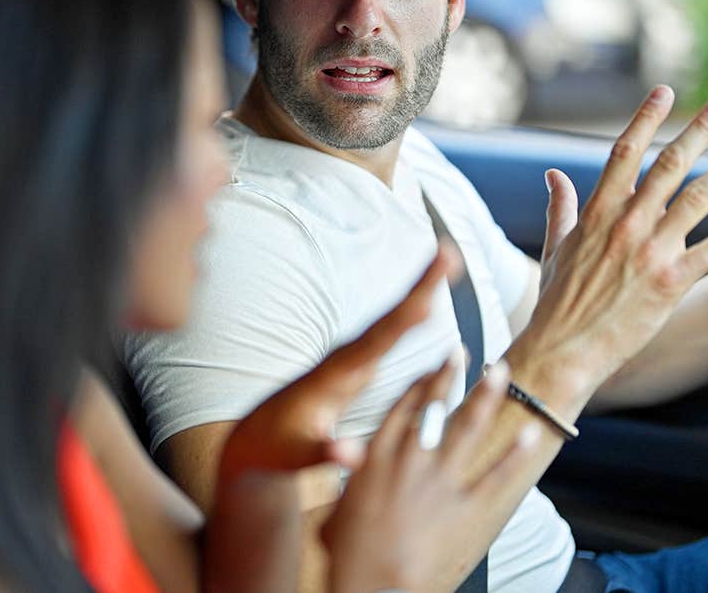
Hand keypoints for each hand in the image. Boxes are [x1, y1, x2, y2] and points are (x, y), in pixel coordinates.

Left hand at [218, 248, 456, 483]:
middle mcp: (345, 358)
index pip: (377, 340)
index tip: (429, 294)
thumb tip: (348, 457)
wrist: (258, 439)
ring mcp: (351, 358)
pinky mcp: (355, 363)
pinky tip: (429, 296)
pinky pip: (389, 331)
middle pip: (389, 317)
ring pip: (390, 318)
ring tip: (447, 259)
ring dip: (418, 289)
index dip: (405, 315)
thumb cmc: (279, 450)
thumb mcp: (299, 457)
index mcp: (336, 376)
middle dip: (418, 286)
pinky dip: (410, 311)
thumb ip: (324, 454)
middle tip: (449, 250)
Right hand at [319, 359, 540, 592]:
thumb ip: (351, 479)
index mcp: (375, 457)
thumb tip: (348, 465)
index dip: (418, 380)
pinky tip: (530, 431)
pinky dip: (515, 452)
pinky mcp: (463, 507)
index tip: (430, 361)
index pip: (401, 406)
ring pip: (467, 428)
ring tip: (502, 370)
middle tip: (462, 350)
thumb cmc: (348, 555)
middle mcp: (409, 460)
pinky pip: (495, 474)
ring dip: (486, 396)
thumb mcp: (339, 506)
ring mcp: (439, 481)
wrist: (373, 586)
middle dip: (449, 374)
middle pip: (433, 405)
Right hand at [515, 86, 707, 404]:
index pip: (625, 153)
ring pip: (699, 198)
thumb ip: (560, 208)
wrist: (562, 349)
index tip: (665, 92)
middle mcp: (626, 225)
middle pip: (669, 165)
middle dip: (701, 128)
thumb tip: (552, 174)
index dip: (647, 119)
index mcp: (596, 214)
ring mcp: (650, 252)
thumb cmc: (556, 302)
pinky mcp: (671, 282)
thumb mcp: (554, 248)